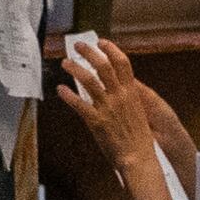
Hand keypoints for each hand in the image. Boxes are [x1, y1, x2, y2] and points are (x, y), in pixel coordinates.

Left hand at [50, 37, 162, 153]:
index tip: (102, 42)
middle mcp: (120, 97)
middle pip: (103, 66)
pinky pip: (79, 104)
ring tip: (66, 63)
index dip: (111, 49)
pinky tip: (61, 90)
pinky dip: (68, 95)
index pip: (122, 63)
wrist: (138, 158)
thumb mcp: (137, 112)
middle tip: (78, 46)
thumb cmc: (138, 139)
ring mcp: (108, 108)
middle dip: (89, 52)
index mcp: (131, 93)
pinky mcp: (97, 121)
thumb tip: (112, 87)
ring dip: (75, 69)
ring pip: (88, 81)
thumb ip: (125, 99)